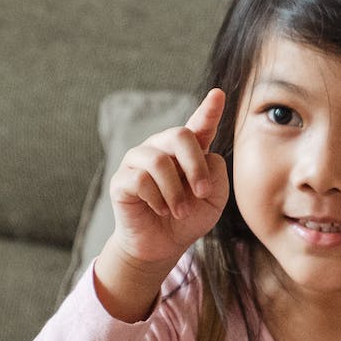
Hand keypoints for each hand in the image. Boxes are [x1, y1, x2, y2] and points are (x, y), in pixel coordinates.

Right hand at [94, 90, 231, 315]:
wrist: (163, 246)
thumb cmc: (189, 218)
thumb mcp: (214, 199)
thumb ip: (216, 173)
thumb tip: (202, 156)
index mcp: (189, 150)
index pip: (199, 124)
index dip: (209, 109)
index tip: (218, 94)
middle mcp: (162, 148)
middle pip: (180, 135)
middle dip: (195, 166)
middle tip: (202, 193)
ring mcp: (139, 161)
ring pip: (159, 160)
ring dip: (175, 192)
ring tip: (179, 211)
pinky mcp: (121, 179)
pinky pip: (140, 180)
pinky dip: (157, 199)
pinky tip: (161, 210)